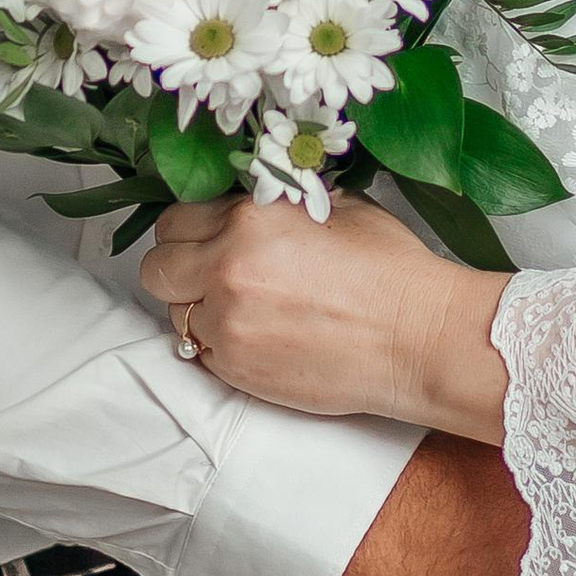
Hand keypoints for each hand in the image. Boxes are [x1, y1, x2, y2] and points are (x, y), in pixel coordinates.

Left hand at [143, 197, 505, 436]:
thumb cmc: (389, 270)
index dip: (192, 229)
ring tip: (246, 309)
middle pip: (157, 269)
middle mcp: (227, 267)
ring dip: (200, 310)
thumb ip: (274, 204)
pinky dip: (221, 346)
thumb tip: (246, 205)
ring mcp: (228, 324)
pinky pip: (201, 354)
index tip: (208, 238)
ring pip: (175, 315)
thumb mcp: (333, 206)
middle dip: (179, 269)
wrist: (417, 337)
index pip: (176, 219)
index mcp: (249, 217)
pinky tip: (262, 337)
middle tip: (213, 274)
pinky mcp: (237, 371)